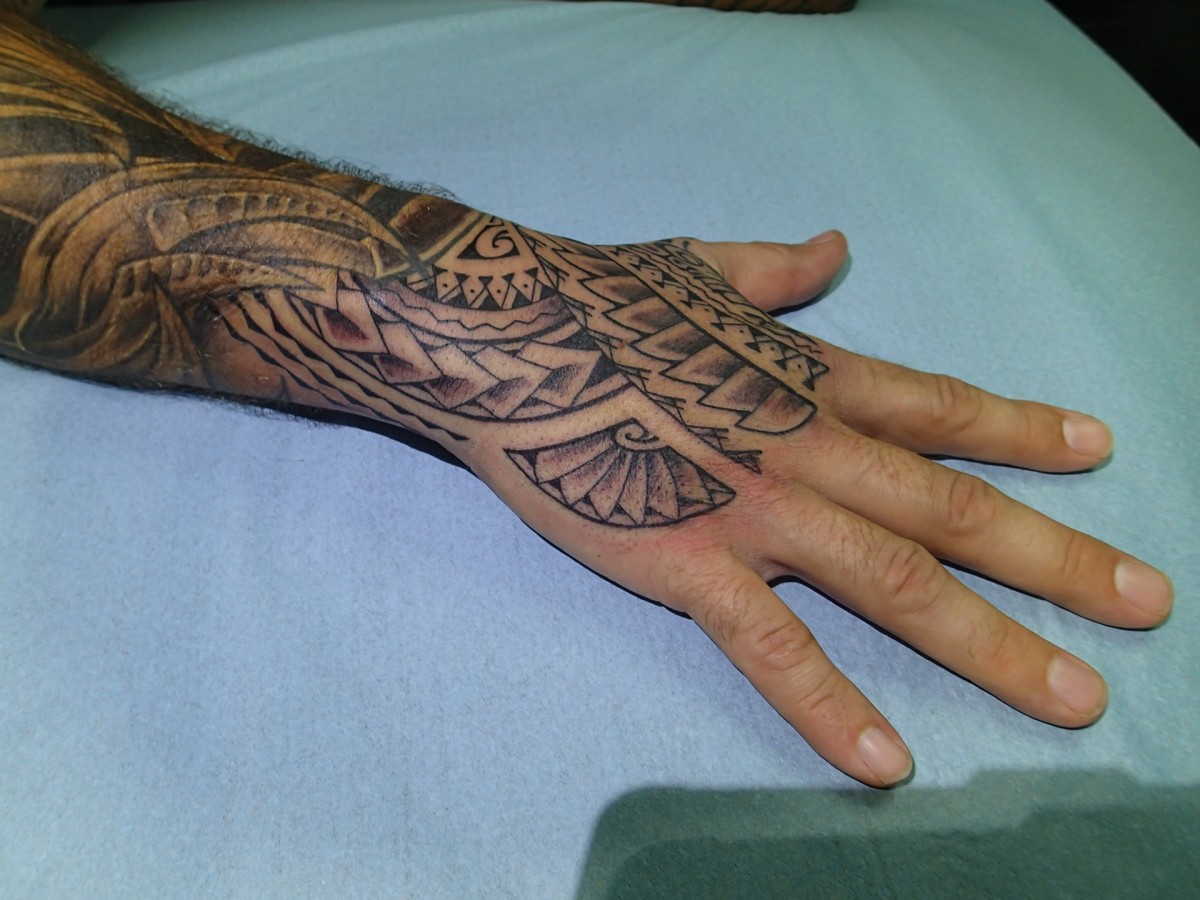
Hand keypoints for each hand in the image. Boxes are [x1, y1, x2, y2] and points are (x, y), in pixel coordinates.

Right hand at [442, 220, 1172, 786]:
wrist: (507, 334)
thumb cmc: (600, 296)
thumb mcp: (702, 264)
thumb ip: (777, 267)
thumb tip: (834, 244)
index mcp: (811, 377)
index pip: (943, 408)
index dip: (1024, 430)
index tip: (1098, 448)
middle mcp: (807, 445)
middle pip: (953, 508)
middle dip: (1057, 557)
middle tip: (1146, 602)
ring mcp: (754, 508)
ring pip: (892, 581)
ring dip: (990, 641)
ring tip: (1072, 696)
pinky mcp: (688, 561)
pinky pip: (772, 645)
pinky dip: (829, 704)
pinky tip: (887, 761)